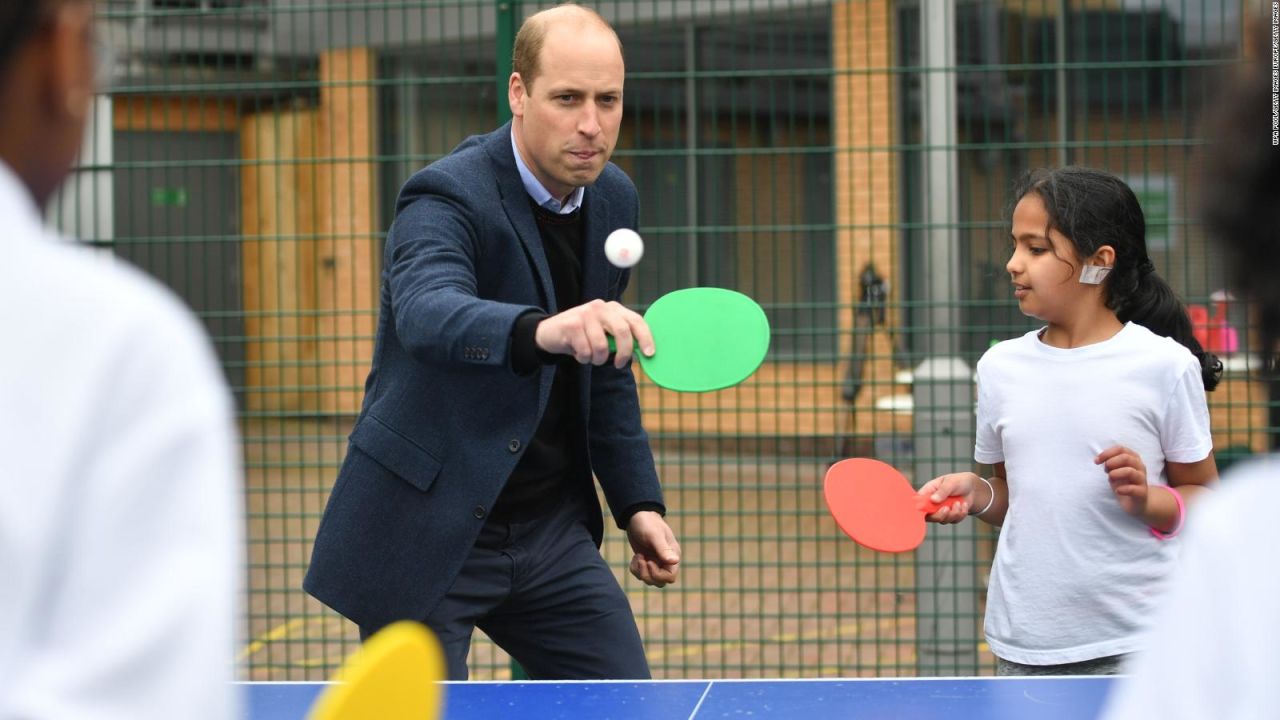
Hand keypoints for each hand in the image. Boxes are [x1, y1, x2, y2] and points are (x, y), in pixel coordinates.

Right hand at [534, 299, 654, 367]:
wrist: (550, 332)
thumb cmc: (582, 336)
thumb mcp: (603, 333)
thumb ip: (619, 338)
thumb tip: (640, 353)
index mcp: (614, 308)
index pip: (636, 320)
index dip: (645, 337)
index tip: (649, 354)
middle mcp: (601, 307)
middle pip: (623, 331)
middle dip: (624, 353)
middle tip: (618, 364)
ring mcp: (586, 314)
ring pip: (602, 346)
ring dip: (597, 359)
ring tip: (590, 357)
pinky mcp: (572, 324)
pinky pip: (585, 351)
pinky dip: (583, 358)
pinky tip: (578, 353)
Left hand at [626, 511, 680, 587]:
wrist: (637, 516)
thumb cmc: (647, 523)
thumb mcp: (654, 535)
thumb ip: (663, 549)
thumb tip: (675, 561)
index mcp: (673, 555)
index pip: (670, 577)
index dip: (658, 574)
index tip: (649, 561)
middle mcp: (666, 561)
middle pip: (660, 582)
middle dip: (647, 574)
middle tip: (641, 559)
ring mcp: (656, 562)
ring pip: (651, 581)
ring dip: (641, 572)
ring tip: (638, 557)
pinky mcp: (647, 562)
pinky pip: (642, 575)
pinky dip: (635, 569)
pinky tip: (635, 557)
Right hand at [916, 472, 979, 523]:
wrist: (973, 488)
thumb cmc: (959, 482)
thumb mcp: (950, 483)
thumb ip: (942, 491)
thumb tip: (933, 500)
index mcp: (928, 492)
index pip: (918, 503)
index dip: (920, 509)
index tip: (928, 510)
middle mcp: (932, 504)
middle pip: (929, 517)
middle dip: (939, 515)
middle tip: (947, 508)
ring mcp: (941, 511)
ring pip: (942, 520)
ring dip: (953, 513)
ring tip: (959, 503)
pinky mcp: (951, 516)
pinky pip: (954, 521)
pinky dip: (961, 514)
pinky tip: (964, 505)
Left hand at [1096, 445, 1148, 516]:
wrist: (1136, 502)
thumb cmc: (1124, 483)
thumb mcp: (1115, 471)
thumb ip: (1110, 463)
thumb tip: (1099, 459)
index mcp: (1133, 458)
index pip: (1121, 449)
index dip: (1107, 453)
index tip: (1096, 461)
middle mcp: (1139, 466)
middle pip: (1126, 458)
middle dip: (1111, 463)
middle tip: (1106, 471)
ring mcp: (1142, 479)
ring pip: (1130, 471)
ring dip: (1116, 474)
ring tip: (1110, 479)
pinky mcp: (1142, 492)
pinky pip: (1133, 489)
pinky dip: (1123, 489)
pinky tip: (1117, 491)